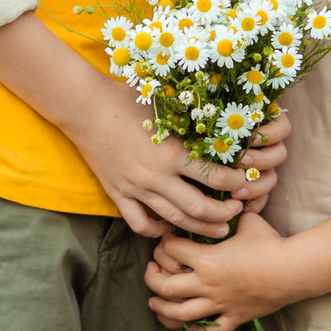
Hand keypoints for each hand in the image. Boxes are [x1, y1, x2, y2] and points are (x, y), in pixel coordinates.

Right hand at [69, 95, 289, 238]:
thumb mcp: (165, 108)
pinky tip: (169, 227)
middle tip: (237, 212)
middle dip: (223, 215)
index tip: (245, 183)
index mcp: (172, 152)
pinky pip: (140, 224)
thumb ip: (190, 123)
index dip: (236, 184)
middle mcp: (156, 176)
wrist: (85, 107)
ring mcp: (136, 189)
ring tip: (216, 230)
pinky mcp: (118, 195)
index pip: (215, 178)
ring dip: (199, 228)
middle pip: (199, 209)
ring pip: (173, 221)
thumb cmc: (127, 99)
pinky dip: (157, 231)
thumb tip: (221, 129)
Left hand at [145, 210, 296, 330]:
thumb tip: (227, 206)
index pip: (170, 250)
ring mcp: (219, 304)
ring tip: (154, 303)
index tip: (166, 238)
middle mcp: (207, 284)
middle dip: (152, 278)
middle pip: (165, 286)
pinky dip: (197, 330)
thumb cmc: (271, 243)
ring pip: (180, 313)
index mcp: (207, 259)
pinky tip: (189, 325)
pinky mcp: (234, 317)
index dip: (163, 242)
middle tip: (152, 271)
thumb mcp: (247, 222)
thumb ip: (230, 216)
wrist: (293, 270)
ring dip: (162, 309)